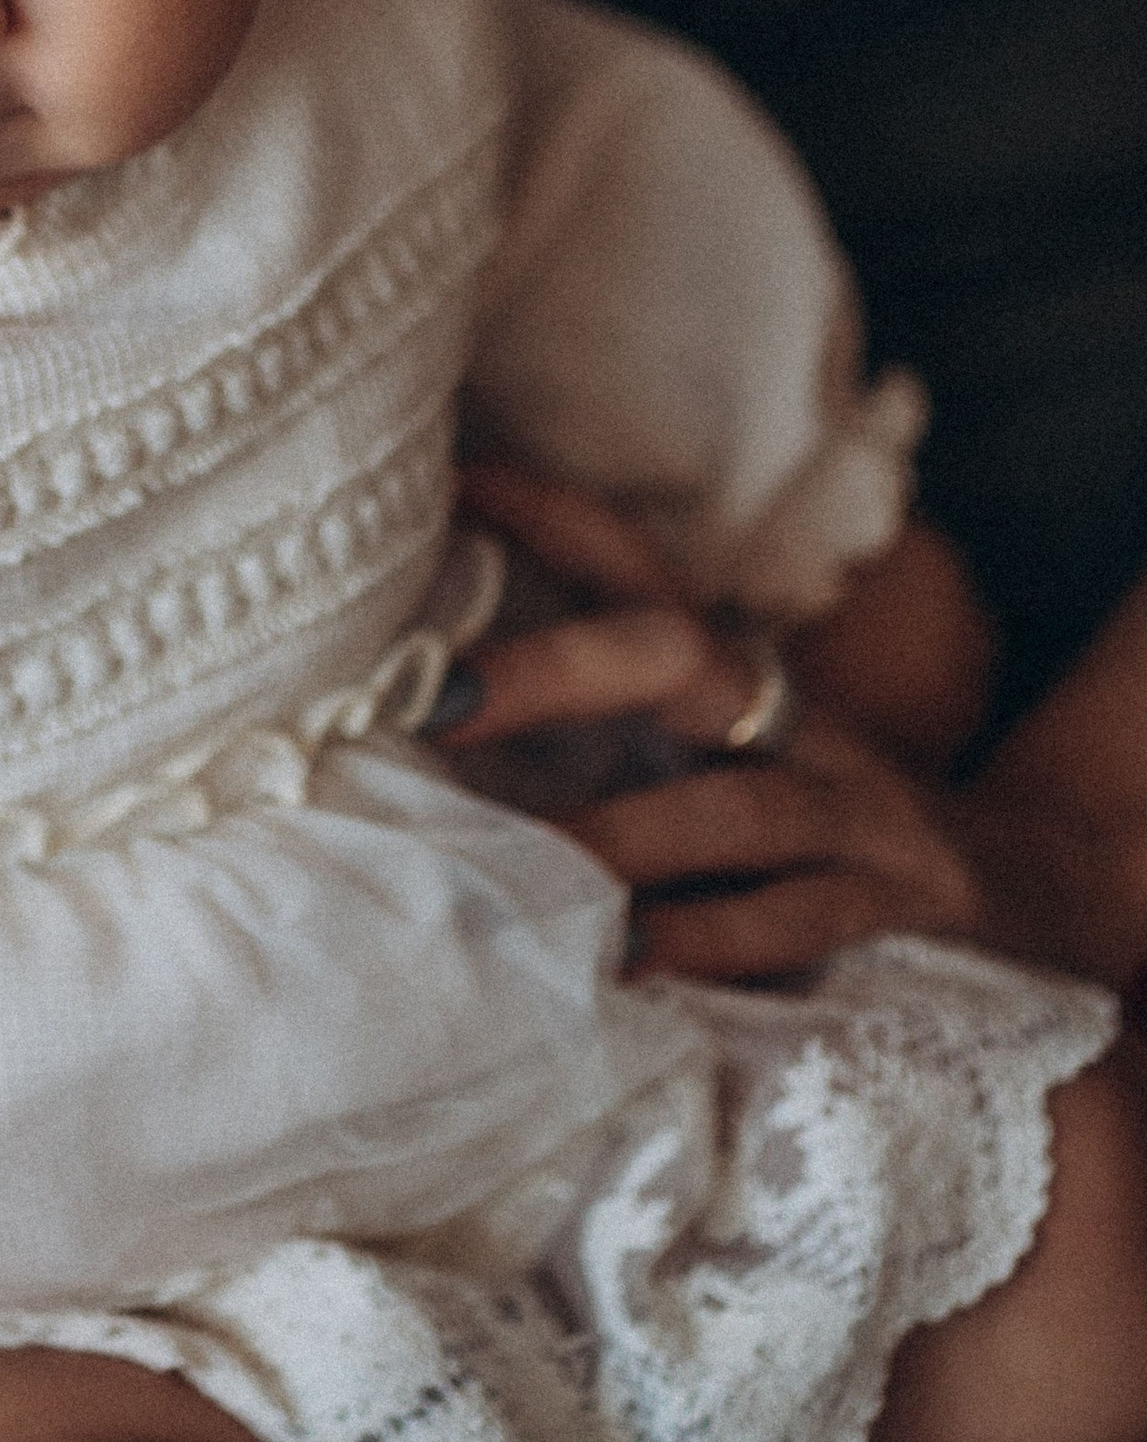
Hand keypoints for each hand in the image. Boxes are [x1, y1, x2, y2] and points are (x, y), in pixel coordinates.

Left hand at [443, 464, 984, 981]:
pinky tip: (634, 963)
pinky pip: (797, 915)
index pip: (628, 560)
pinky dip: (712, 940)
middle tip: (441, 699)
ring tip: (530, 868)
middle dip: (555, 671)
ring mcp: (847, 803)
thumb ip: (601, 719)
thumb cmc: (806, 811)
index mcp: (725, 665)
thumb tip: (424, 712)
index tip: (448, 478)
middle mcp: (784, 712)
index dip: (544, 511)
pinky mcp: (894, 896)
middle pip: (671, 653)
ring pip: (733, 804)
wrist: (1018, 880)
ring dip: (625, 836)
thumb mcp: (715, 740)